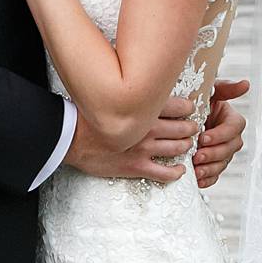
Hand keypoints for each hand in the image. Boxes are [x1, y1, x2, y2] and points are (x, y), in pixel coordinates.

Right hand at [67, 96, 197, 183]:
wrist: (69, 138)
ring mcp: (143, 148)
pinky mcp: (136, 166)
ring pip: (178, 148)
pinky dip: (176, 172)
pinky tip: (179, 170)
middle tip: (192, 127)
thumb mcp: (112, 98)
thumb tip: (144, 89)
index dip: (188, 108)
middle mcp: (147, 127)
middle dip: (191, 128)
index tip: (190, 109)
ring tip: (187, 145)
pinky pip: (165, 173)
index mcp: (142, 108)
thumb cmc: (87, 117)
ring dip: (186, 146)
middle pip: (182, 127)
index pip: (178, 105)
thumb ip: (131, 94)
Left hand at [192, 78, 248, 189]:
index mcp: (231, 119)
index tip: (203, 137)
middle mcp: (229, 137)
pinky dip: (207, 179)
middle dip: (214, 153)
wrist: (176, 119)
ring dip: (211, 168)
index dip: (221, 134)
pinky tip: (197, 179)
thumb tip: (246, 84)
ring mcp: (222, 152)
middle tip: (198, 156)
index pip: (235, 128)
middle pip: (231, 148)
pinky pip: (215, 176)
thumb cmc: (193, 103)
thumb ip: (225, 89)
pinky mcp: (213, 165)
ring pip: (223, 163)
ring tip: (196, 169)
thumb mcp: (207, 92)